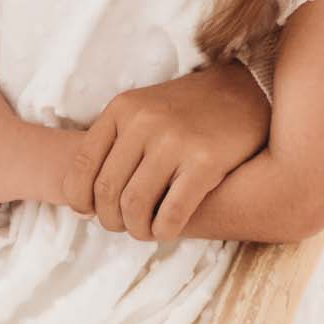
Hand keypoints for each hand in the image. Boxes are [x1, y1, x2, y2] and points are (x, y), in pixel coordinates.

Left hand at [66, 59, 271, 241]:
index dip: (79, 198)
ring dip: (136, 229)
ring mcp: (175, 140)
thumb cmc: (188, 111)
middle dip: (109, 219)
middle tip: (122, 224)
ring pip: (135, 205)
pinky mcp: (206, 162)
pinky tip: (167, 229)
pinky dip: (164, 231)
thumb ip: (113, 147)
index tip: (89, 212)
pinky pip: (172, 213)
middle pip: (107, 190)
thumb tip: (82, 205)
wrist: (245, 92)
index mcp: (122, 108)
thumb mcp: (143, 112)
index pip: (82, 164)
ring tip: (145, 230)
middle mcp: (143, 121)